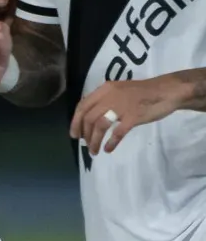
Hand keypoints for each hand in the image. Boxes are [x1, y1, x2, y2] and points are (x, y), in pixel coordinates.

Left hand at [71, 74, 185, 154]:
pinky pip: (118, 132)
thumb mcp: (119, 91)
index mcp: (105, 89)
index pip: (82, 106)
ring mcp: (122, 107)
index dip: (75, 121)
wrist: (166, 91)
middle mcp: (110, 97)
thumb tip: (92, 117)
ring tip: (94, 151)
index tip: (75, 134)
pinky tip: (108, 149)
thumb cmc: (143, 92)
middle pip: (89, 117)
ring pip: (100, 125)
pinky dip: (111, 142)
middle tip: (85, 144)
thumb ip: (105, 100)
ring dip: (94, 140)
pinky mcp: (134, 117)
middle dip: (84, 133)